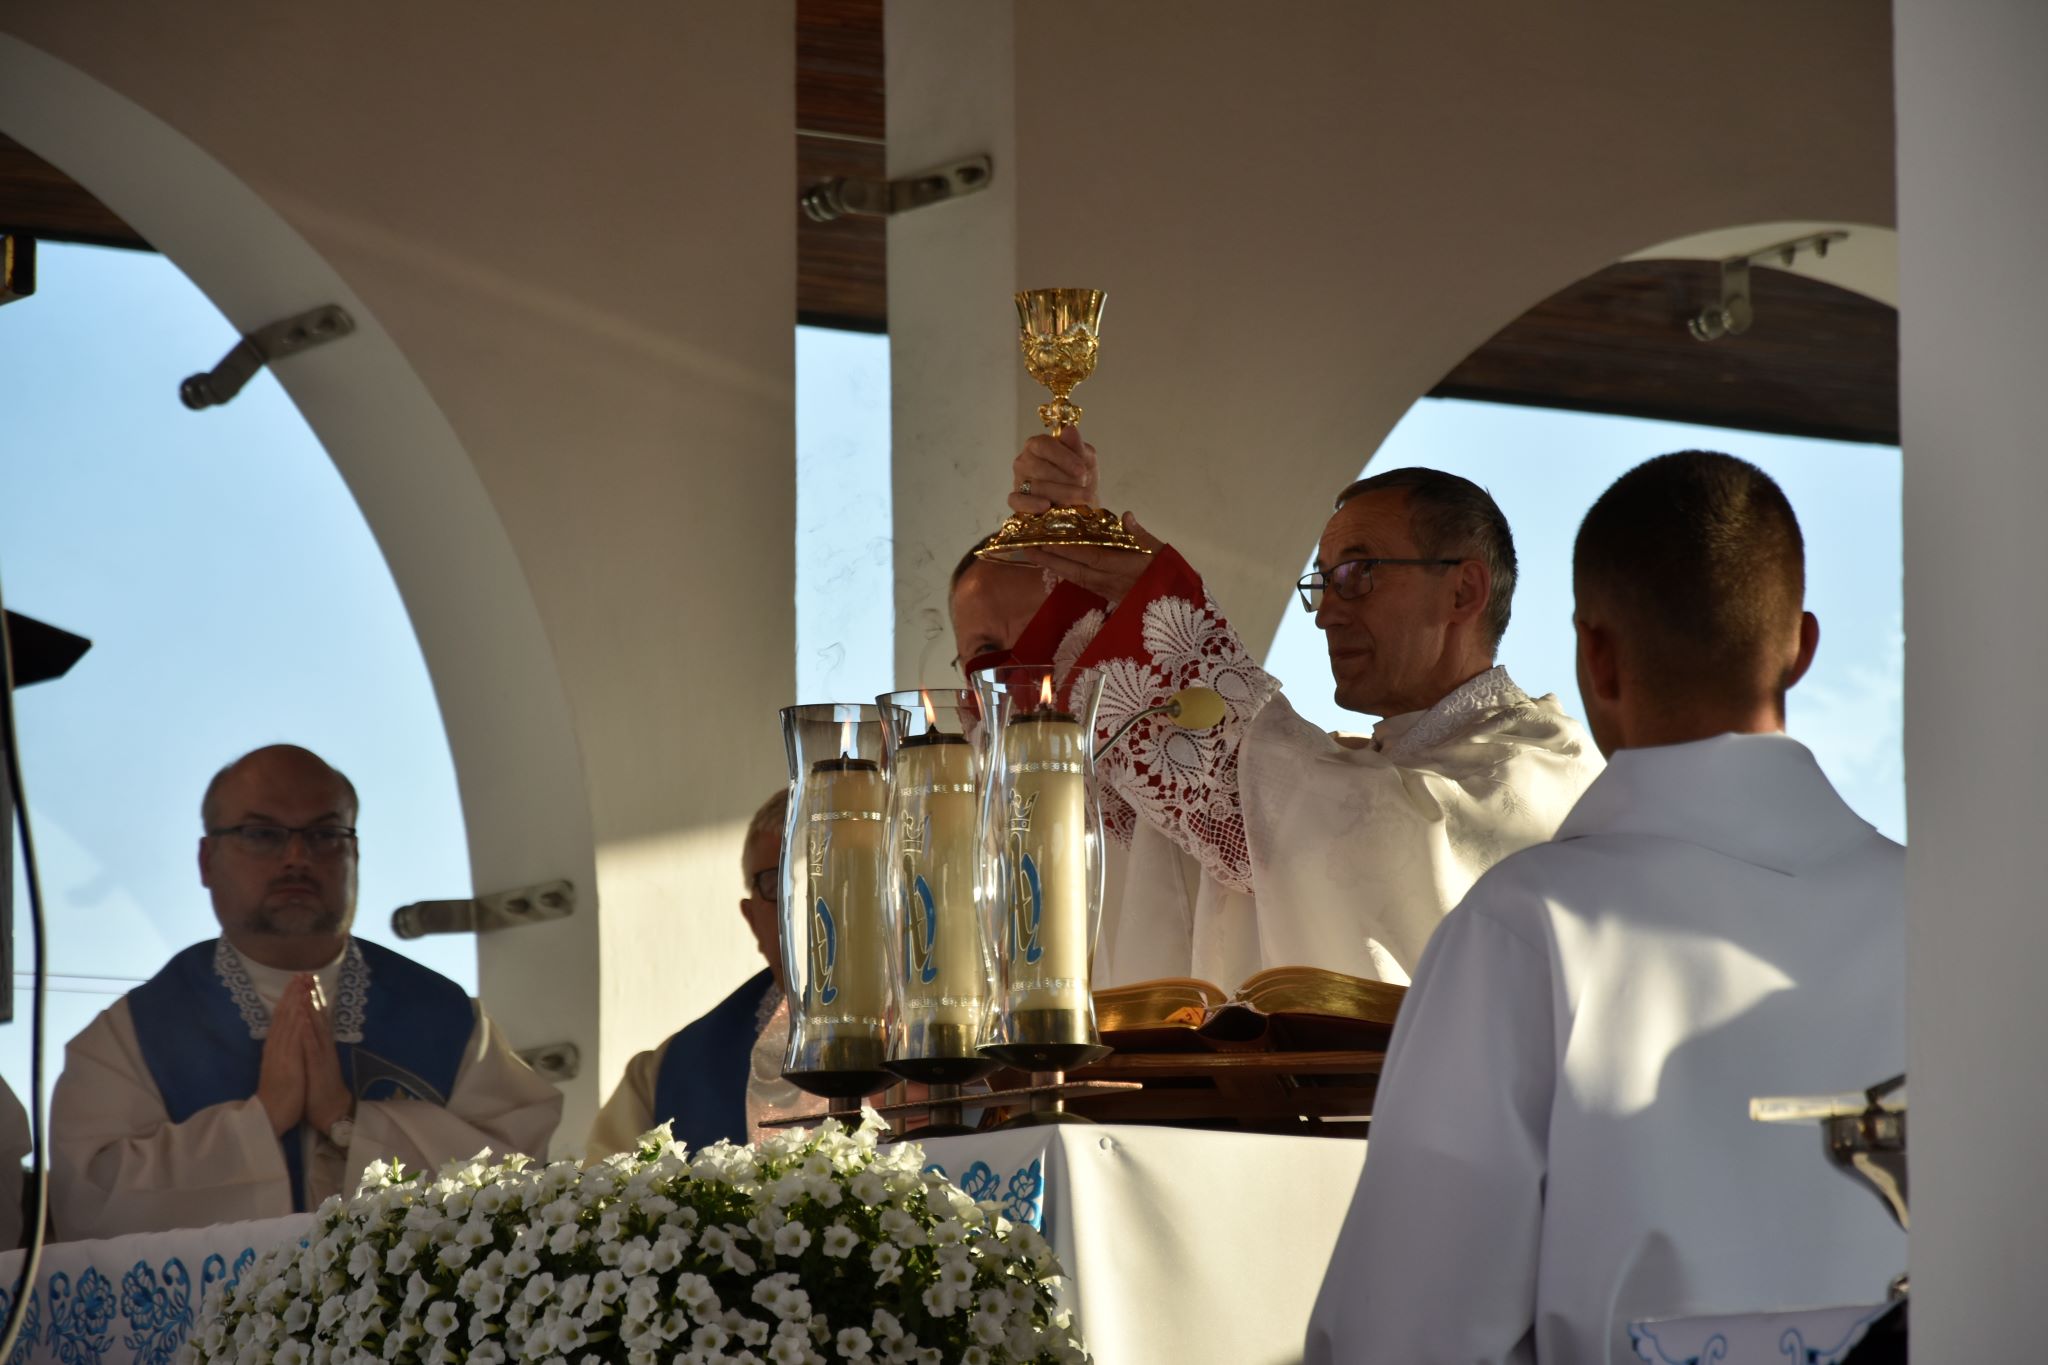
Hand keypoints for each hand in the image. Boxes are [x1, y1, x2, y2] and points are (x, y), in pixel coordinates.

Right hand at [255, 976, 309, 1136]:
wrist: (270, 1115)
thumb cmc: (278, 1094)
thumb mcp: (280, 1066)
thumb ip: (280, 1051)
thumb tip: (282, 1037)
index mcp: (275, 1048)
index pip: (281, 1018)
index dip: (288, 999)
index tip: (296, 982)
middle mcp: (276, 1047)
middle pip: (283, 1015)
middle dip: (292, 994)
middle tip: (300, 974)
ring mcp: (280, 1053)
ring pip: (288, 1022)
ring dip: (295, 1002)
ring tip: (302, 984)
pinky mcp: (287, 1062)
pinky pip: (292, 1039)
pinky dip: (297, 1022)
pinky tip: (301, 1010)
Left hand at [302, 979, 353, 1135]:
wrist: (331, 1110)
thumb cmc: (319, 1086)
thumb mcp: (313, 1060)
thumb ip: (311, 1044)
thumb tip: (305, 1027)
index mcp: (318, 1044)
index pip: (314, 1016)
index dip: (309, 997)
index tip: (303, 979)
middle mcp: (322, 1045)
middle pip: (317, 1016)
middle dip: (312, 995)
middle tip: (308, 975)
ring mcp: (322, 1055)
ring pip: (316, 1028)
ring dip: (311, 1008)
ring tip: (306, 990)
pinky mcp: (319, 1067)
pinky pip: (312, 1048)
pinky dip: (308, 1033)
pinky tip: (304, 1020)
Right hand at [1008, 425, 1097, 515]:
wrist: (1081, 501)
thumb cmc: (1080, 476)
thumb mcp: (1086, 459)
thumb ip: (1077, 446)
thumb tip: (1070, 430)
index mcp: (1037, 445)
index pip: (1044, 445)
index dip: (1063, 457)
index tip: (1081, 470)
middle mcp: (1024, 461)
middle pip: (1040, 469)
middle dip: (1066, 479)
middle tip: (1084, 486)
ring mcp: (1019, 481)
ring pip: (1036, 487)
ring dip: (1061, 494)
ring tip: (1081, 498)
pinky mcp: (1017, 500)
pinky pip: (1017, 501)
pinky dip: (1031, 504)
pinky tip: (1046, 506)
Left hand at [1022, 512, 1163, 604]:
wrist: (1175, 609)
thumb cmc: (1169, 574)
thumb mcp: (1162, 552)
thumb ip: (1142, 535)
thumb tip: (1126, 515)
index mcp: (1127, 568)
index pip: (1094, 557)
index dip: (1072, 550)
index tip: (1051, 539)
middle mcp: (1113, 582)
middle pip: (1077, 571)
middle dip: (1052, 559)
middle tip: (1029, 546)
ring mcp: (1107, 591)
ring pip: (1076, 579)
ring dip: (1054, 567)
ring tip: (1034, 554)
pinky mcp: (1105, 597)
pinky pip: (1081, 584)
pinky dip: (1065, 575)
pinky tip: (1052, 567)